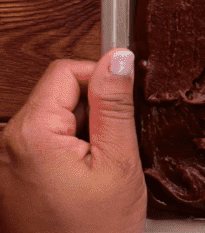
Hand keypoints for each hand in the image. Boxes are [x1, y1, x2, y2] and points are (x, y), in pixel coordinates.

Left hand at [0, 49, 145, 232]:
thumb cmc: (93, 232)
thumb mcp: (119, 161)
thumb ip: (115, 104)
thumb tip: (119, 58)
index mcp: (31, 133)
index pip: (66, 70)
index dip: (102, 80)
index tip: (124, 103)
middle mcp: (7, 143)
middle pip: (59, 94)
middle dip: (94, 112)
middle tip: (114, 148)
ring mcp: (6, 161)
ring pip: (56, 119)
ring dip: (84, 134)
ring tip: (99, 169)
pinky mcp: (11, 175)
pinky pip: (46, 143)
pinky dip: (71, 152)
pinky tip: (86, 180)